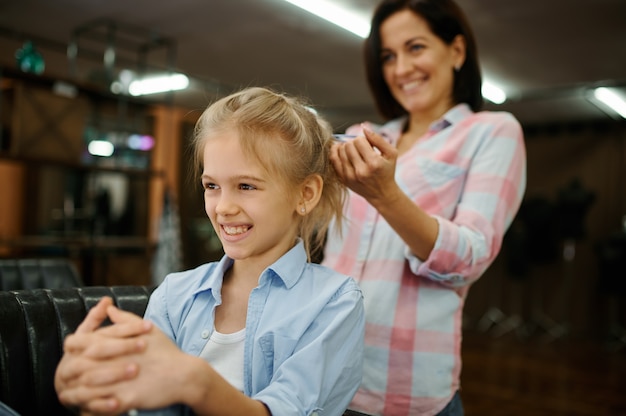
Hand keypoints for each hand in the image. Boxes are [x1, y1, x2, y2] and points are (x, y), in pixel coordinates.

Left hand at [62, 306, 200, 414]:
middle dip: (70, 371)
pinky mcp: (126, 399)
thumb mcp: (148, 329)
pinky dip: (91, 407)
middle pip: (80, 366)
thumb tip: (108, 308)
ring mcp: (120, 381)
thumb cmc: (167, 352)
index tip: (71, 353)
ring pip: (86, 388)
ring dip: (76, 392)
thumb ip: (125, 319)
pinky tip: (87, 408)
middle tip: (65, 377)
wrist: (185, 375)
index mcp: (119, 342)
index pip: (83, 342)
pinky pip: (100, 406)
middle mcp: (116, 360)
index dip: (73, 347)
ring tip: (71, 395)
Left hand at [330, 127, 398, 205]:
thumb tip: (363, 127)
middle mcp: (361, 171)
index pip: (359, 141)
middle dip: (353, 143)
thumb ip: (378, 139)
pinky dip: (335, 153)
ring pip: (340, 151)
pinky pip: (333, 161)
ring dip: (345, 148)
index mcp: (374, 163)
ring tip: (353, 151)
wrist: (382, 193)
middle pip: (348, 146)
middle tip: (360, 148)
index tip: (367, 145)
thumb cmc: (387, 171)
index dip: (362, 140)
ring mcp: (350, 177)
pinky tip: (340, 151)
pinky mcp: (343, 180)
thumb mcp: (391, 154)